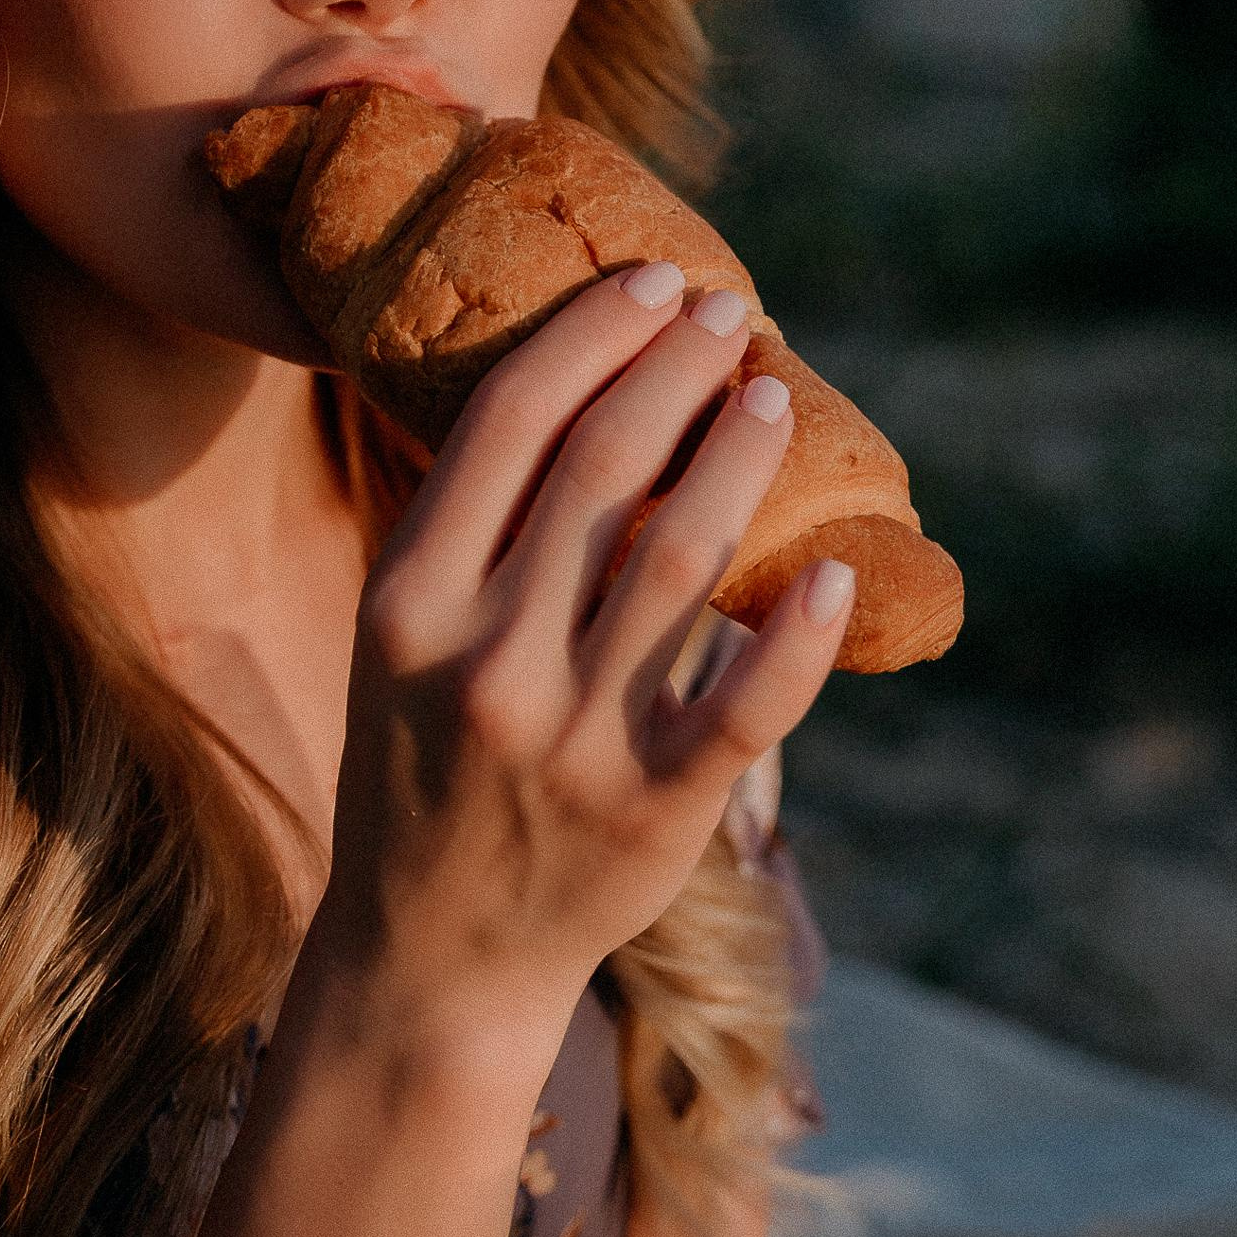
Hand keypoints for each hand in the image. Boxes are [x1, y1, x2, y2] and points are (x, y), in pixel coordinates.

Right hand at [311, 262, 853, 1045]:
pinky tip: (837, 570)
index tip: (656, 282)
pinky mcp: (653, 812)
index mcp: (408, 601)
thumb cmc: (421, 764)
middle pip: (602, 467)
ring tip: (770, 398)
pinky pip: (747, 705)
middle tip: (729, 314)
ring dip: (739, 459)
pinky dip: (799, 633)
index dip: (595, 334)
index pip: (509, 422)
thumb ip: (468, 529)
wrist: (429, 954)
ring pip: (681, 559)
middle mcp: (485, 661)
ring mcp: (572, 741)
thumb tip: (589, 381)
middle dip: (676, 369)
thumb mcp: (399, 640)